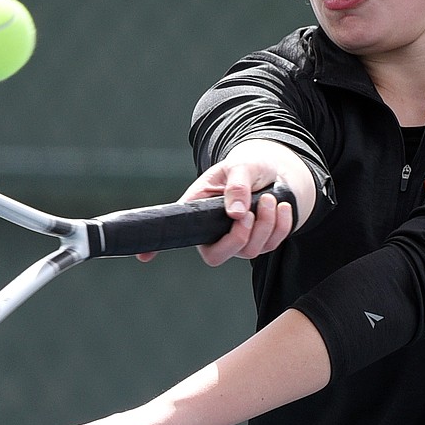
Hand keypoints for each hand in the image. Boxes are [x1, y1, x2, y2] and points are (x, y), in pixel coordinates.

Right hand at [138, 140, 312, 266]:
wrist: (273, 171)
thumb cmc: (247, 167)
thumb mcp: (239, 167)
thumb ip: (237, 186)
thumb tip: (236, 214)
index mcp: (197, 212)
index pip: (174, 233)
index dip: (156, 247)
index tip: (142, 257)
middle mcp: (213, 232)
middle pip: (217, 256)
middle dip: (238, 237)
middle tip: (252, 211)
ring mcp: (237, 242)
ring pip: (250, 250)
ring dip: (265, 225)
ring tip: (270, 198)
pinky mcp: (260, 243)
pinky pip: (272, 245)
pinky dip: (280, 226)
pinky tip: (282, 206)